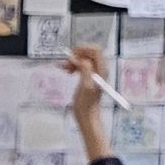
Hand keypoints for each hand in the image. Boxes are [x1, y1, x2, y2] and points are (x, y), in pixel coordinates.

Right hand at [65, 44, 113, 162]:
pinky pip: (81, 66)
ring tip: (63, 67)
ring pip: (84, 59)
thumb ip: (85, 70)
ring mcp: (93, 74)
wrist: (86, 116)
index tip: (72, 54)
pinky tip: (67, 70)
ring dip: (73, 61)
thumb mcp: (85, 86)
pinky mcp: (88, 78)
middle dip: (77, 54)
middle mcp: (99, 70)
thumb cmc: (86, 104)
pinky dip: (73, 66)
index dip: (84, 48)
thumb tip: (82, 59)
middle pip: (89, 53)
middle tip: (66, 62)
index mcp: (101, 70)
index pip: (96, 50)